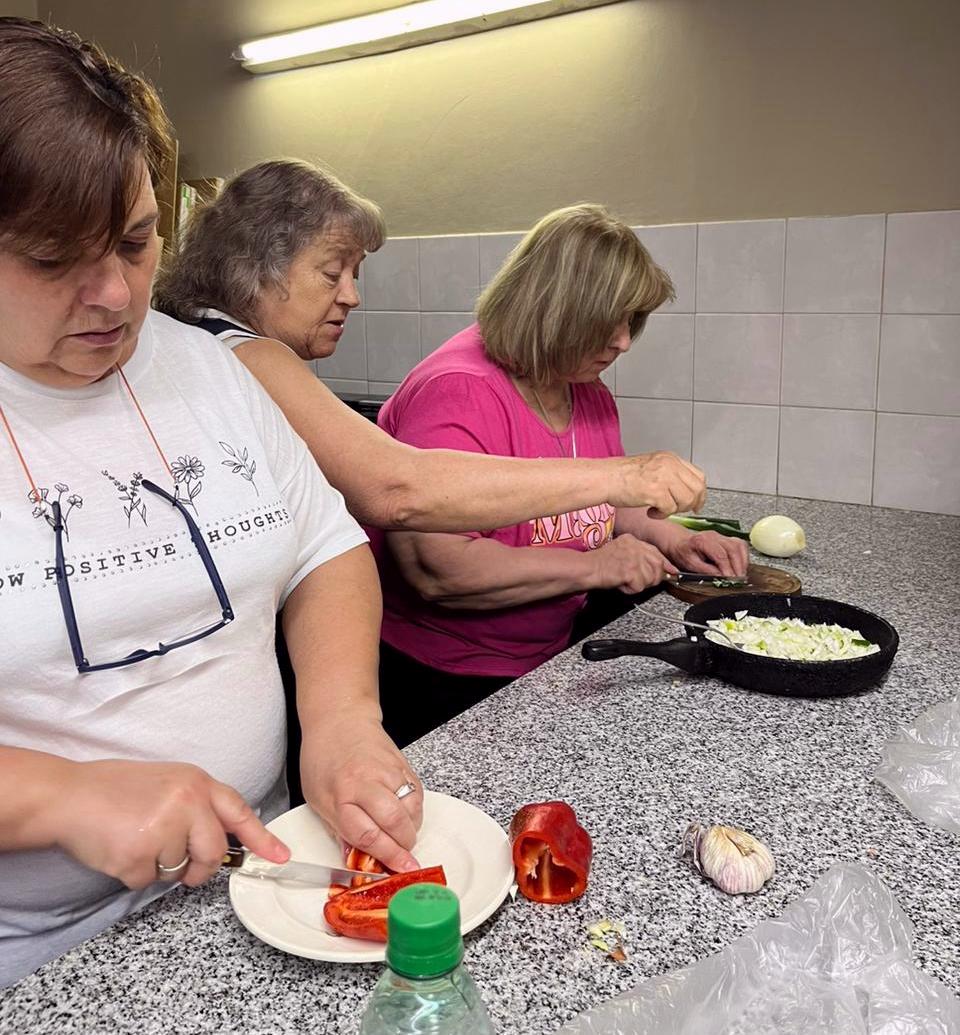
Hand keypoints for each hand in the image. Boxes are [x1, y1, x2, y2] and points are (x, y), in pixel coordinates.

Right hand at [53, 759, 289, 889]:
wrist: (68, 795)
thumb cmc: (115, 789)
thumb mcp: (167, 782)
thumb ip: (196, 805)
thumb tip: (221, 840)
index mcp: (196, 782)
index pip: (238, 812)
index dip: (262, 837)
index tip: (281, 856)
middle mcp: (187, 802)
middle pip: (213, 853)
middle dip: (200, 868)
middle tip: (181, 867)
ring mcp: (163, 828)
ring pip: (179, 871)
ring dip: (159, 867)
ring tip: (136, 839)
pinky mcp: (138, 855)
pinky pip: (148, 882)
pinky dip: (134, 873)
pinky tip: (119, 849)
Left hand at [300, 714, 422, 872]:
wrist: (340, 719)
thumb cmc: (323, 758)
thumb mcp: (317, 799)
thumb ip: (339, 829)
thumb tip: (358, 858)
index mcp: (340, 794)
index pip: (367, 834)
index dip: (386, 857)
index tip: (399, 870)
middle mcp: (366, 781)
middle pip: (394, 821)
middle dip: (404, 846)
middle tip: (404, 857)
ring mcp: (388, 770)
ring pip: (412, 808)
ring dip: (411, 829)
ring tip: (401, 834)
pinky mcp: (403, 764)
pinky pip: (418, 794)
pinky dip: (416, 810)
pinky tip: (406, 815)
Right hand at [591, 533, 678, 592]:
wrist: (587, 569)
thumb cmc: (599, 563)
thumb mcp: (621, 551)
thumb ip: (638, 556)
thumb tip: (658, 567)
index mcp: (632, 540)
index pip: (656, 552)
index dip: (665, 564)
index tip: (672, 571)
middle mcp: (635, 547)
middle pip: (658, 565)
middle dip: (654, 577)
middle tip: (641, 581)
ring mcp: (633, 558)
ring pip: (650, 578)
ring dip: (639, 584)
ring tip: (625, 581)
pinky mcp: (630, 571)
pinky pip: (639, 587)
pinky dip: (630, 589)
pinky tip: (621, 583)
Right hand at [612, 452, 706, 516]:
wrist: (606, 478)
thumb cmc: (623, 475)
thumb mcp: (653, 466)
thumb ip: (670, 475)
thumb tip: (686, 492)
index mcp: (670, 459)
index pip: (698, 476)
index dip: (699, 493)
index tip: (696, 503)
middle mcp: (670, 465)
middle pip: (696, 489)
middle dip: (691, 504)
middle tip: (680, 510)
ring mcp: (664, 478)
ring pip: (686, 500)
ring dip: (675, 510)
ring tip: (660, 510)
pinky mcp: (656, 492)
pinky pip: (670, 509)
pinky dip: (662, 515)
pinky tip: (651, 512)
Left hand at [668, 530, 748, 576]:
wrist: (680, 542)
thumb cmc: (683, 552)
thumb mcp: (690, 564)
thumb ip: (706, 571)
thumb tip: (721, 578)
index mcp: (702, 541)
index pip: (720, 554)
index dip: (727, 568)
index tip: (730, 579)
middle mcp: (714, 536)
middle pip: (732, 549)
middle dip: (737, 566)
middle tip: (738, 581)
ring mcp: (722, 536)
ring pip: (739, 546)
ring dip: (742, 562)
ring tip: (740, 576)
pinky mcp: (727, 539)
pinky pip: (741, 546)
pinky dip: (743, 557)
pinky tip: (741, 567)